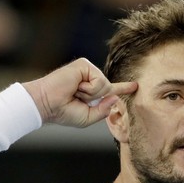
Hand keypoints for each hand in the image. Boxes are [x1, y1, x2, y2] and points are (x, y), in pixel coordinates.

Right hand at [22, 58, 137, 127]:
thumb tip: (114, 97)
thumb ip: (104, 111)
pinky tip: (76, 87)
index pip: (112, 90)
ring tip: (75, 92)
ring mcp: (87, 71)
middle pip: (109, 89)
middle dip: (95, 99)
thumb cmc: (63, 112)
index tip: (136, 86)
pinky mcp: (84, 64)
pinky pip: (98, 80)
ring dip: (90, 94)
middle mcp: (91, 79)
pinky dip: (88, 88)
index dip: (124, 88)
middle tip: (76, 97)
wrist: (47, 105)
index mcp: (93, 92)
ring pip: (105, 85)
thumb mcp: (88, 117)